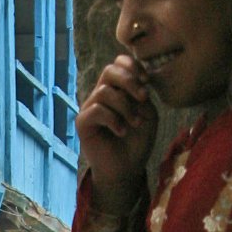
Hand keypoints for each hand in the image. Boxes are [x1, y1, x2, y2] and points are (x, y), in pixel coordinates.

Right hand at [76, 55, 156, 215]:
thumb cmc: (138, 141)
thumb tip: (135, 84)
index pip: (119, 63)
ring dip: (125, 106)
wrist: (127, 168)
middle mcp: (102, 94)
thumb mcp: (148, 114)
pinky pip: (96, 110)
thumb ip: (142, 96)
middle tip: (143, 98)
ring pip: (104, 92)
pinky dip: (113, 119)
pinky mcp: (83, 123)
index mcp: (118, 88)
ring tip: (135, 123)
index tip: (147, 81)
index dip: (133, 66)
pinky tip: (122, 131)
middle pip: (109, 70)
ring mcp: (90, 107)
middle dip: (129, 81)